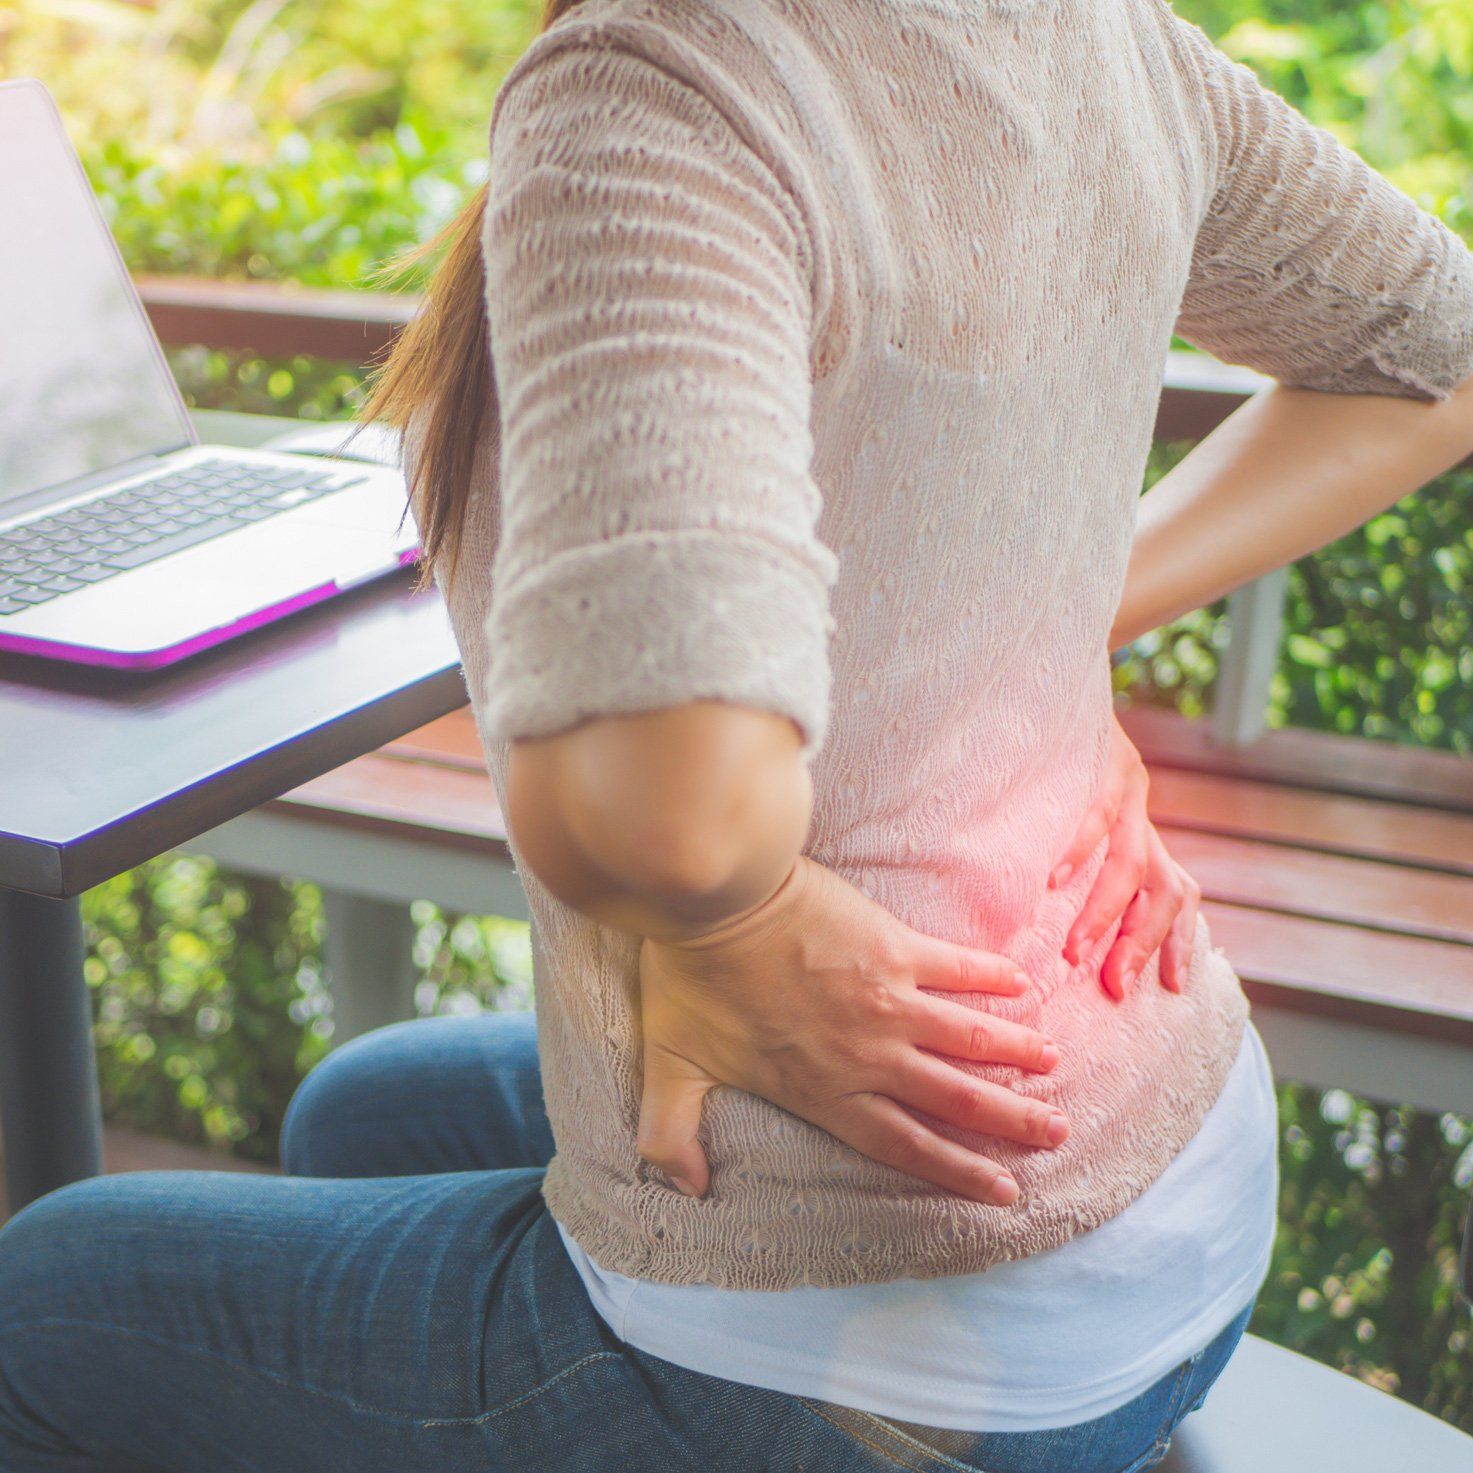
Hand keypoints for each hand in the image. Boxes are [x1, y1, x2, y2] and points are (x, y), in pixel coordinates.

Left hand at [635, 855, 1067, 1206]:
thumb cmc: (689, 981)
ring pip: (969, 1036)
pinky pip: (957, 967)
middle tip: (1054, 1133)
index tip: (1002, 1191)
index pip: (902, 1144)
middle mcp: (867, 1054)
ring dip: (1016, 1051)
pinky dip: (991, 977)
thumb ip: (672, 1135)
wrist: (714, 902)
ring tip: (1053, 1063)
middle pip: (954, 1098)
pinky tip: (1021, 984)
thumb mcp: (670, 1068)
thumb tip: (683, 1190)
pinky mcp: (893, 946)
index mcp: (823, 1089)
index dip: (956, 1171)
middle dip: (1010, 1120)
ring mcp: (887, 999)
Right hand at [1048, 712, 1200, 998]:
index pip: (1179, 892)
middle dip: (1143, 943)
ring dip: (1105, 914)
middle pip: (1166, 888)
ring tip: (1077, 951)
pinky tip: (1053, 882)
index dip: (1182, 940)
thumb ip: (1083, 848)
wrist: (1063, 669)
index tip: (1174, 988)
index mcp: (1143, 825)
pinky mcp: (1103, 761)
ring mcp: (1128, 785)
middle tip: (1114, 985)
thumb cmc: (1057, 748)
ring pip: (1130, 863)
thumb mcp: (1079, 803)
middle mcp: (1143, 810)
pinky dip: (1075, 851)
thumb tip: (1053, 906)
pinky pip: (1093, 814)